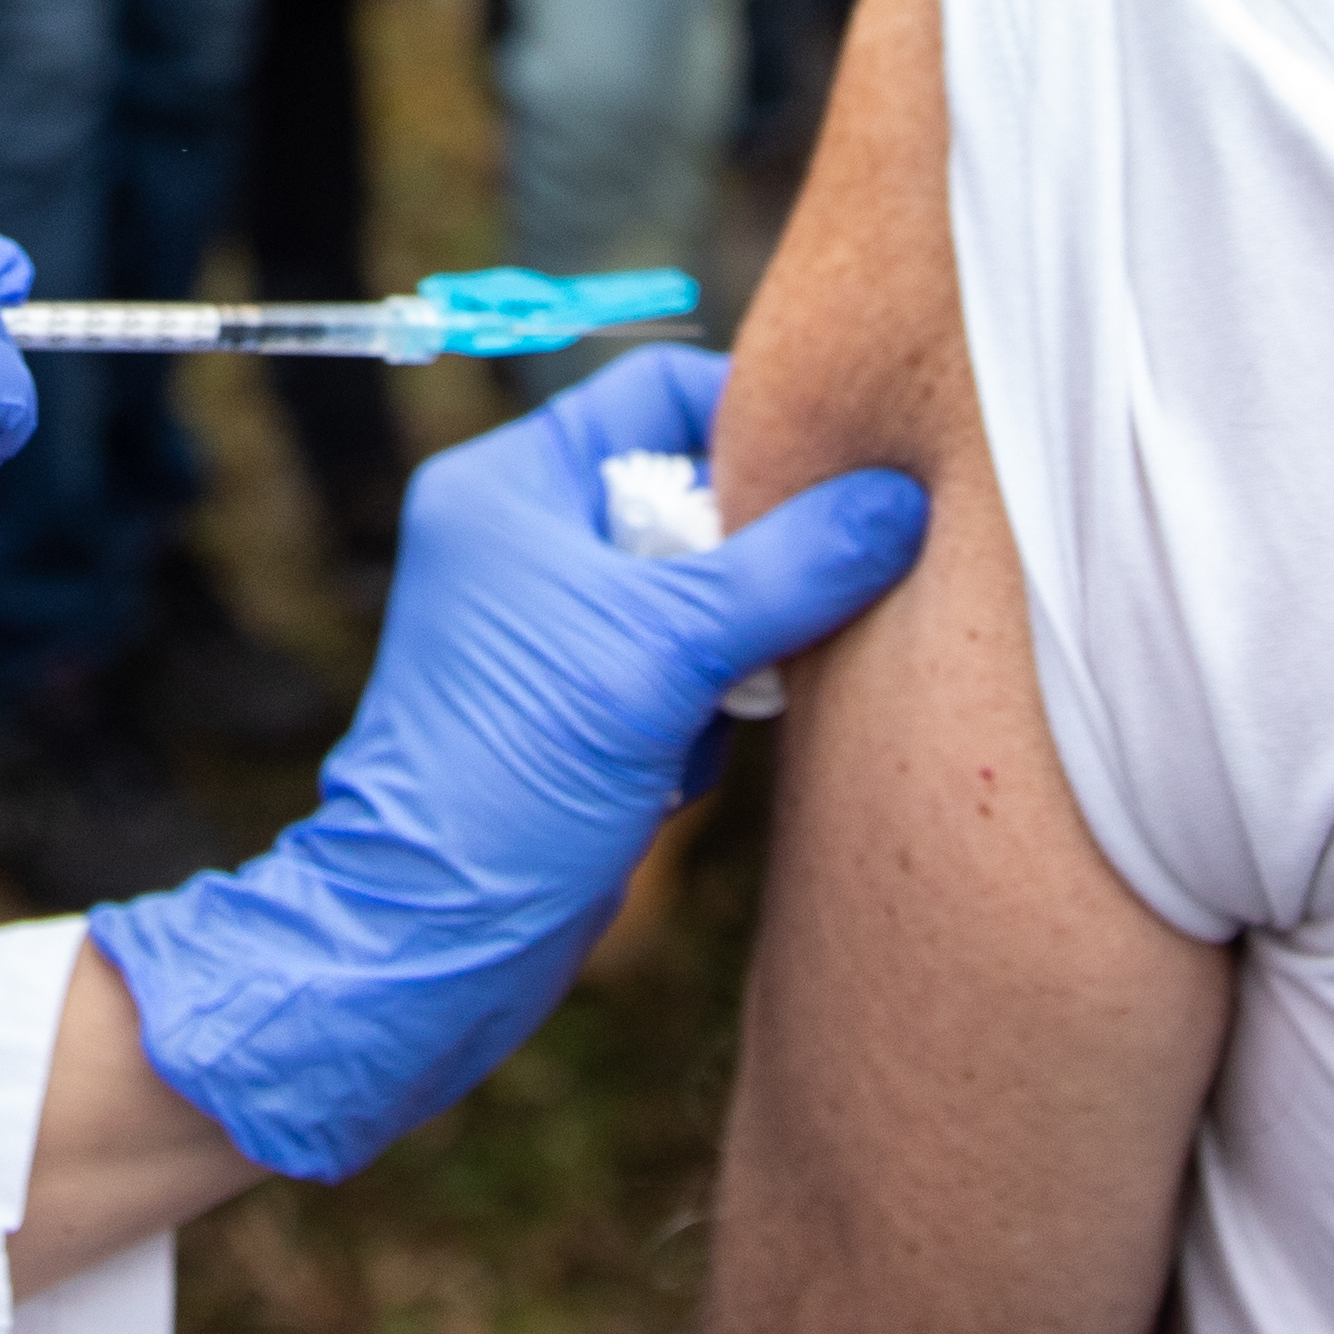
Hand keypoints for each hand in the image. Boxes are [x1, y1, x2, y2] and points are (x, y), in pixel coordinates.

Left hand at [87, 344, 926, 1178]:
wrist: (433, 942)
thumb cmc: (513, 778)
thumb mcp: (666, 654)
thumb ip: (790, 568)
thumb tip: (900, 501)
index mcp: (512, 485)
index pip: (657, 391)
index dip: (755, 420)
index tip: (840, 480)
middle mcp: (525, 538)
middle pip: (692, 495)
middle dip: (750, 568)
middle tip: (778, 624)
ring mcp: (551, 626)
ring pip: (704, 594)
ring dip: (731, 659)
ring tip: (701, 718)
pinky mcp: (580, 705)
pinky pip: (686, 671)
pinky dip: (702, 717)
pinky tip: (667, 774)